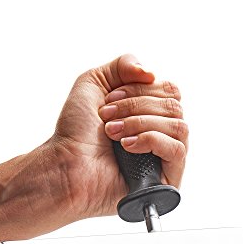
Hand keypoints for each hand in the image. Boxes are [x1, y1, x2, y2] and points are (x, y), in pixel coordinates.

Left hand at [52, 53, 187, 217]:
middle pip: (174, 105)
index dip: (139, 90)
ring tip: (112, 133)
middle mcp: (158, 133)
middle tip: (106, 119)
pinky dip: (151, 140)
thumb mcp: (93, 82)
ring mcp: (162, 157)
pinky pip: (177, 149)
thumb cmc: (74, 132)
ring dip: (140, 123)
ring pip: (178, 125)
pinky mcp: (164, 179)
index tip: (108, 102)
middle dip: (136, 107)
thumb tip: (151, 73)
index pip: (168, 90)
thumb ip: (124, 65)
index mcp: (146, 113)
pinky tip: (126, 147)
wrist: (65, 165)